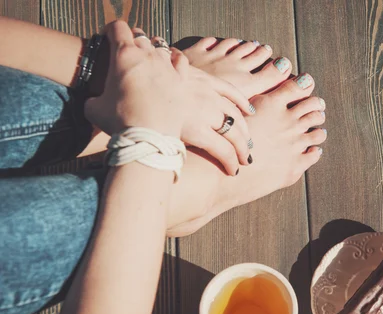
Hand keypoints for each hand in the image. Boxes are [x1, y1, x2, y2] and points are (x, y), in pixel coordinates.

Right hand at [84, 21, 188, 137]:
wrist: (149, 138)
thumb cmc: (119, 122)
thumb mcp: (93, 108)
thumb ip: (93, 96)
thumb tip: (94, 100)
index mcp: (123, 55)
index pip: (117, 27)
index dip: (111, 31)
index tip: (108, 40)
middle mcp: (147, 55)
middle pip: (139, 35)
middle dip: (131, 42)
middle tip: (127, 56)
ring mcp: (166, 66)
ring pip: (160, 45)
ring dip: (152, 50)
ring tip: (147, 61)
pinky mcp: (181, 80)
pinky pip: (180, 59)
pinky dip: (174, 57)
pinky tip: (170, 62)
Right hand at [132, 29, 253, 175]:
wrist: (129, 83)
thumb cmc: (134, 79)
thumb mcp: (155, 70)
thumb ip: (163, 74)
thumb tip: (158, 73)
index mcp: (199, 78)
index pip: (230, 91)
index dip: (241, 104)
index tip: (248, 113)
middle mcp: (207, 93)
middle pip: (236, 114)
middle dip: (244, 130)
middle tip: (248, 144)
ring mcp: (205, 110)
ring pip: (235, 132)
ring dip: (241, 147)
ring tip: (244, 160)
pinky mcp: (199, 129)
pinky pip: (223, 148)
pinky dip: (230, 160)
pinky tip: (234, 169)